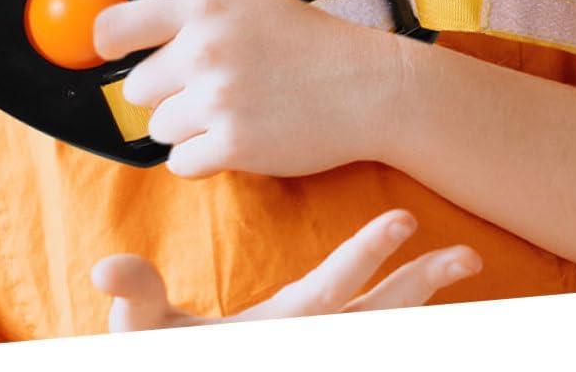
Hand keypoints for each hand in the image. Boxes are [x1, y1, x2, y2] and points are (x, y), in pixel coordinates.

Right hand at [91, 208, 480, 331]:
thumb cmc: (163, 364)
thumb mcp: (144, 336)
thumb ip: (136, 298)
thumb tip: (108, 267)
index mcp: (272, 334)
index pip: (328, 291)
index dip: (366, 254)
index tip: (403, 219)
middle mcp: (305, 349)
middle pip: (378, 319)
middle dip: (422, 286)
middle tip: (466, 256)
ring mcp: (314, 357)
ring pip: (382, 333)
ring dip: (421, 304)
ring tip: (459, 271)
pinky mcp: (307, 358)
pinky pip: (370, 343)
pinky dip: (400, 325)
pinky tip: (422, 308)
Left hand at [93, 0, 406, 177]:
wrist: (367, 86)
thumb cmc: (312, 44)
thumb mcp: (251, 5)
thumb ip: (196, 18)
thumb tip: (134, 37)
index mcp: (206, 8)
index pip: (119, 25)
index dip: (105, 44)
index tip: (105, 55)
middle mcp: (204, 50)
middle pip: (138, 89)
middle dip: (167, 95)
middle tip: (210, 91)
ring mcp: (217, 98)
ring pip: (160, 128)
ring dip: (188, 128)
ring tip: (234, 113)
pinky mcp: (231, 144)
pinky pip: (182, 162)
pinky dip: (204, 158)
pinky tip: (239, 138)